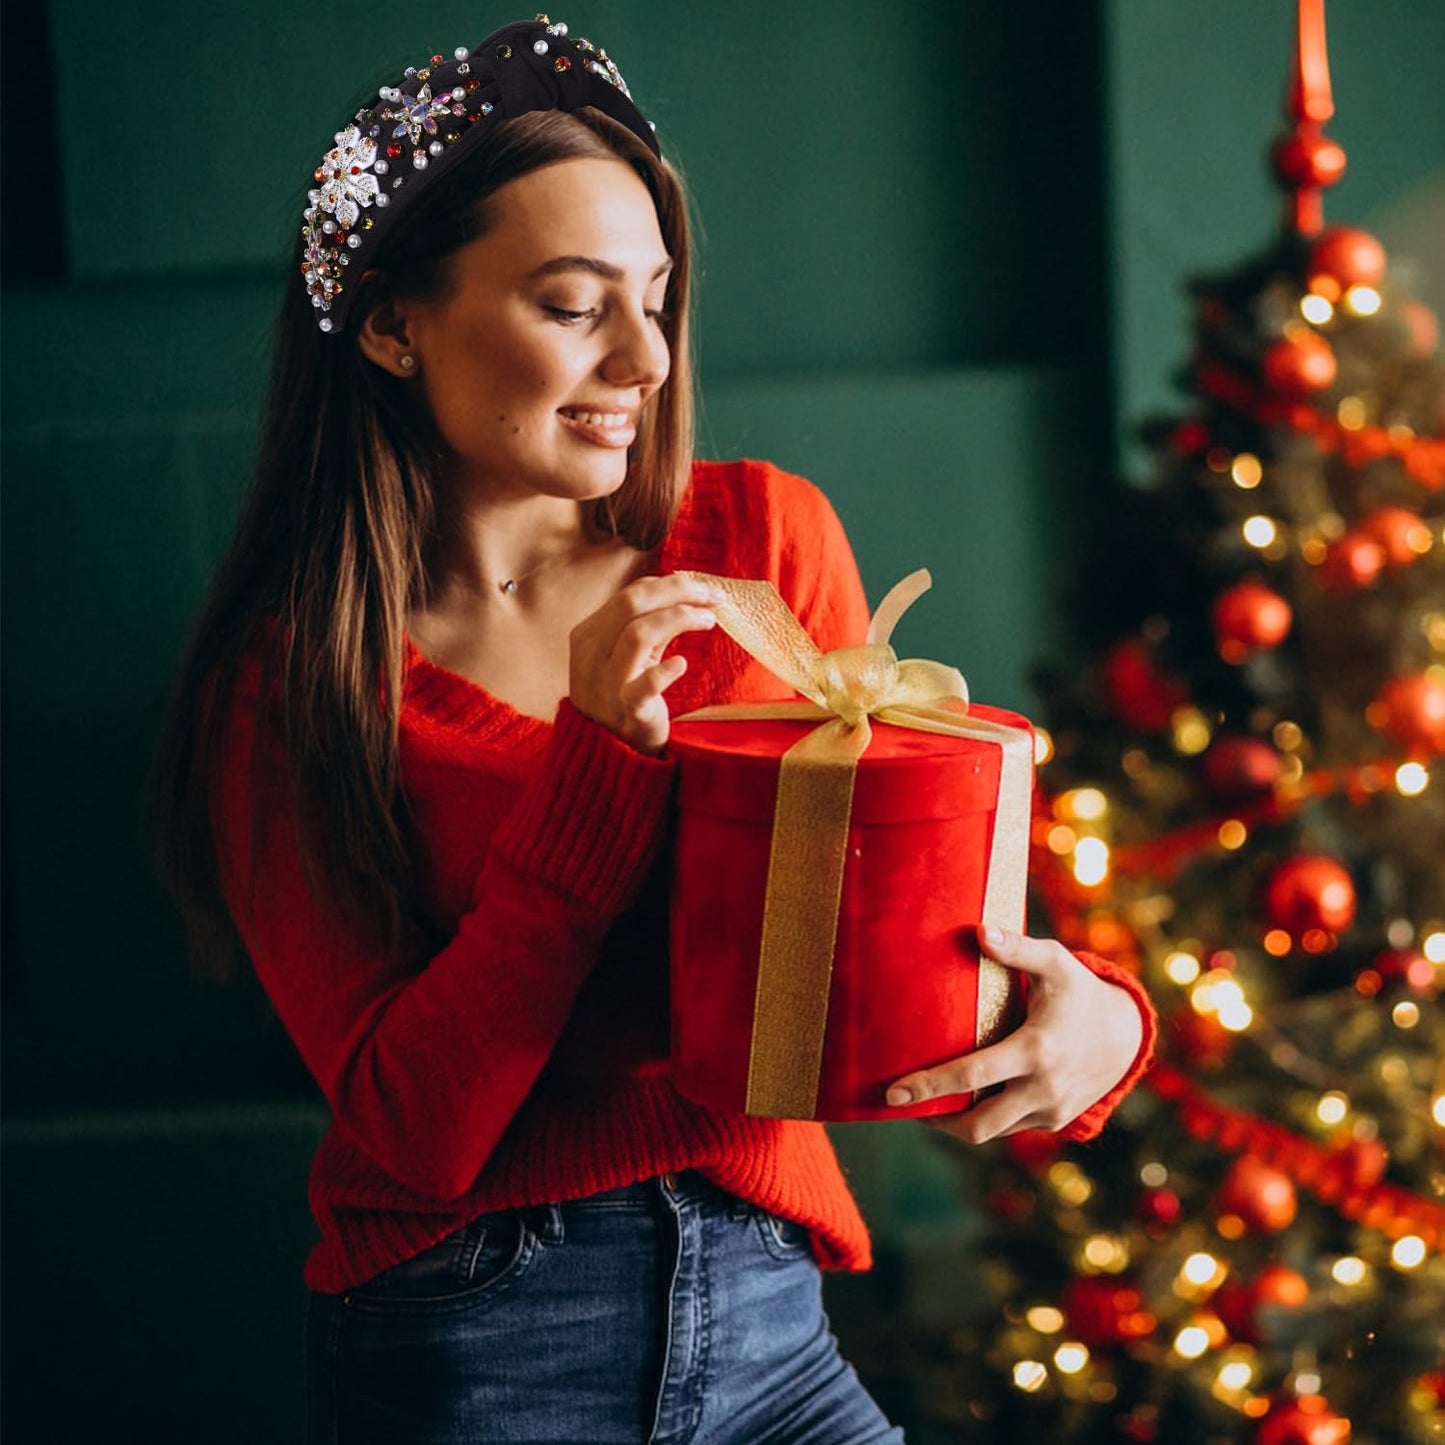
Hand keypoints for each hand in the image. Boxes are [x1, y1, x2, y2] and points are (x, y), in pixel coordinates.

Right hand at [569, 574, 720, 753]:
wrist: (607, 750)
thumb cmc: (623, 693)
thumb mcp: (626, 654)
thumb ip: (644, 622)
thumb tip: (683, 584)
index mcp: (588, 634)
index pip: (630, 595)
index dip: (670, 584)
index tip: (703, 587)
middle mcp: (591, 655)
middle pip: (633, 604)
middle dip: (678, 591)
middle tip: (713, 596)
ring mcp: (607, 684)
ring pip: (638, 634)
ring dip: (679, 618)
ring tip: (709, 620)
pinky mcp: (627, 712)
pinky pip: (643, 686)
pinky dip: (665, 671)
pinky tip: (682, 663)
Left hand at [885, 925, 1143, 1142]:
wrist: (1127, 1034)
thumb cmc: (1081, 992)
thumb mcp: (1055, 963)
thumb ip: (1017, 949)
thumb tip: (980, 931)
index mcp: (1036, 1050)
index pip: (972, 1077)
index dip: (929, 1087)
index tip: (893, 1093)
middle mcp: (1043, 1088)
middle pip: (978, 1124)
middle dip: (934, 1119)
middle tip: (897, 1105)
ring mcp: (1050, 1110)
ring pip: (990, 1131)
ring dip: (954, 1122)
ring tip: (920, 1102)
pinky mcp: (1055, 1120)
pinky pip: (1009, 1127)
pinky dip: (982, 1119)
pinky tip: (958, 1101)